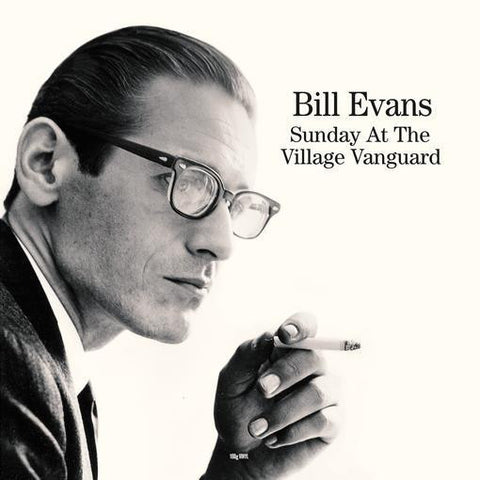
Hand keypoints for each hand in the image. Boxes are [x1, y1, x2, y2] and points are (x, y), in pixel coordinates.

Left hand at [204, 313, 338, 479]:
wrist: (240, 454)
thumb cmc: (236, 410)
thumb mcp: (231, 382)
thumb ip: (247, 355)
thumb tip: (269, 335)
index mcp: (286, 350)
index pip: (305, 325)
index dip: (300, 325)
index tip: (285, 335)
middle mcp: (310, 367)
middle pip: (313, 357)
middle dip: (285, 374)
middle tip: (261, 390)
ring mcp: (324, 393)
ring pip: (318, 392)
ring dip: (283, 411)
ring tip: (256, 428)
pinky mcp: (332, 422)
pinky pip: (323, 420)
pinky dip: (293, 431)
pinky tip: (274, 439)